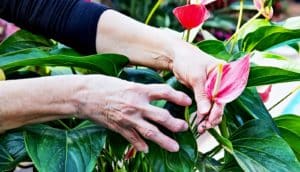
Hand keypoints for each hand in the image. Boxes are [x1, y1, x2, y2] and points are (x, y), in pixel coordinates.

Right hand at [74, 75, 191, 152]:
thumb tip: (154, 94)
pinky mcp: (119, 128)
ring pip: (151, 132)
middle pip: (162, 116)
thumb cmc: (104, 85)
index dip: (178, 97)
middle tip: (184, 128)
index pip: (165, 92)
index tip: (188, 102)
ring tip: (175, 147)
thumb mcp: (126, 82)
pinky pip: (133, 139)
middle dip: (176, 124)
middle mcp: (136, 104)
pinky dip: (140, 145)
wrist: (83, 95)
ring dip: (164, 141)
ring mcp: (128, 118)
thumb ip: (141, 90)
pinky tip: (146, 149)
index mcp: (139, 89)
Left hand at [170, 42, 224, 132]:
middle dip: (213, 117)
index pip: (225, 96)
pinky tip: (199, 124)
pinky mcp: (205, 94)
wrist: (176, 57)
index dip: (218, 109)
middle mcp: (222, 84)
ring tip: (201, 129)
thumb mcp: (196, 76)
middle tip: (204, 127)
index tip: (211, 119)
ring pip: (214, 108)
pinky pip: (206, 107)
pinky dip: (203, 115)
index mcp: (225, 75)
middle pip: (220, 104)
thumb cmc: (188, 60)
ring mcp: (213, 90)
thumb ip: (202, 94)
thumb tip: (206, 112)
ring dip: (208, 119)